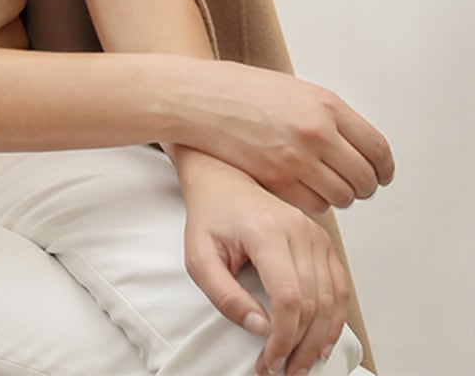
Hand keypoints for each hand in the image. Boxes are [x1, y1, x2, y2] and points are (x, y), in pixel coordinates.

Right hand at [167, 58, 394, 214]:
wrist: (196, 98)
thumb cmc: (238, 90)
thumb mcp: (294, 89)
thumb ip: (327, 115)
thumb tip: (356, 144)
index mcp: (326, 105)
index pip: (378, 149)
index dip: (382, 168)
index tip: (379, 173)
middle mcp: (316, 132)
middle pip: (365, 179)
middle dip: (363, 186)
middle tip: (352, 183)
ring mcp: (296, 158)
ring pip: (343, 197)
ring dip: (338, 196)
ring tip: (323, 185)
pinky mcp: (276, 180)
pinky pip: (314, 205)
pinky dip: (314, 202)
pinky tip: (302, 189)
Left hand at [178, 149, 350, 375]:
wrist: (223, 181)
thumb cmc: (211, 217)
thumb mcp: (199, 256)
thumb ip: (223, 294)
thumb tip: (259, 328)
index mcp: (266, 231)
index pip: (289, 296)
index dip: (283, 337)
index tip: (269, 360)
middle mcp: (298, 230)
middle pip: (314, 303)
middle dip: (300, 345)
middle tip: (283, 370)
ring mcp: (315, 234)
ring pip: (332, 300)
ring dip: (319, 339)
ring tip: (300, 363)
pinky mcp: (323, 241)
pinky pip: (339, 287)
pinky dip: (334, 319)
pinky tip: (321, 341)